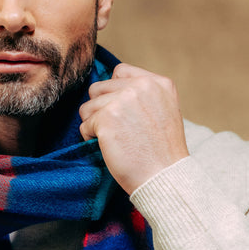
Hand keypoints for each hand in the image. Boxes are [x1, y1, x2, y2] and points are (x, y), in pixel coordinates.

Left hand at [79, 63, 188, 194]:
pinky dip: (90, 139)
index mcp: (158, 83)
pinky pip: (84, 125)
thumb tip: (109, 89)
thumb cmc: (161, 152)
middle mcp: (141, 86)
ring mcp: (122, 100)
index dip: (113, 93)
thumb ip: (142, 95)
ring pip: (87, 106)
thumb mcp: (164, 111)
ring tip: (114, 140)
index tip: (122, 114)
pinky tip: (109, 148)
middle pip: (98, 88)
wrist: (164, 177)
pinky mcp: (106, 118)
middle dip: (100, 110)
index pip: (119, 72)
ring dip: (94, 125)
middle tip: (117, 131)